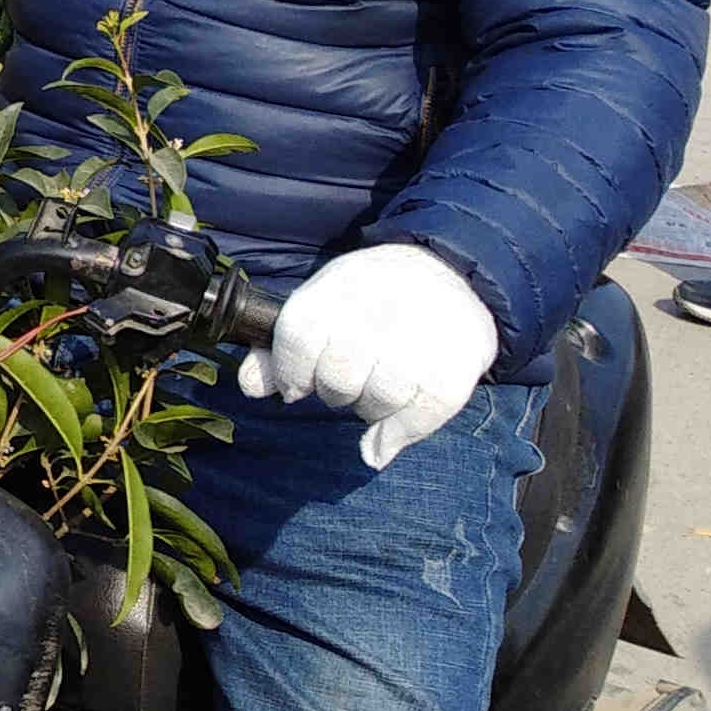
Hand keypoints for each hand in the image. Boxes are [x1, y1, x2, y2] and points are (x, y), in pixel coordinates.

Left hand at [236, 242, 498, 469]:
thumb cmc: (370, 297)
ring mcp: (424, 336)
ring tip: (374, 394)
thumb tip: (251, 388)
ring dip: (369, 410)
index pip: (299, 337)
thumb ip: (282, 346)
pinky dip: (398, 434)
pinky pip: (423, 414)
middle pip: (338, 377)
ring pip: (380, 398)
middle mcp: (382, 308)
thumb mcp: (323, 303)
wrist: (449, 271)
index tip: (296, 385)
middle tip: (345, 385)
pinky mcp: (459, 363)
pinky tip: (386, 439)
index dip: (290, 372)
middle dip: (333, 392)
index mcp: (340, 287)